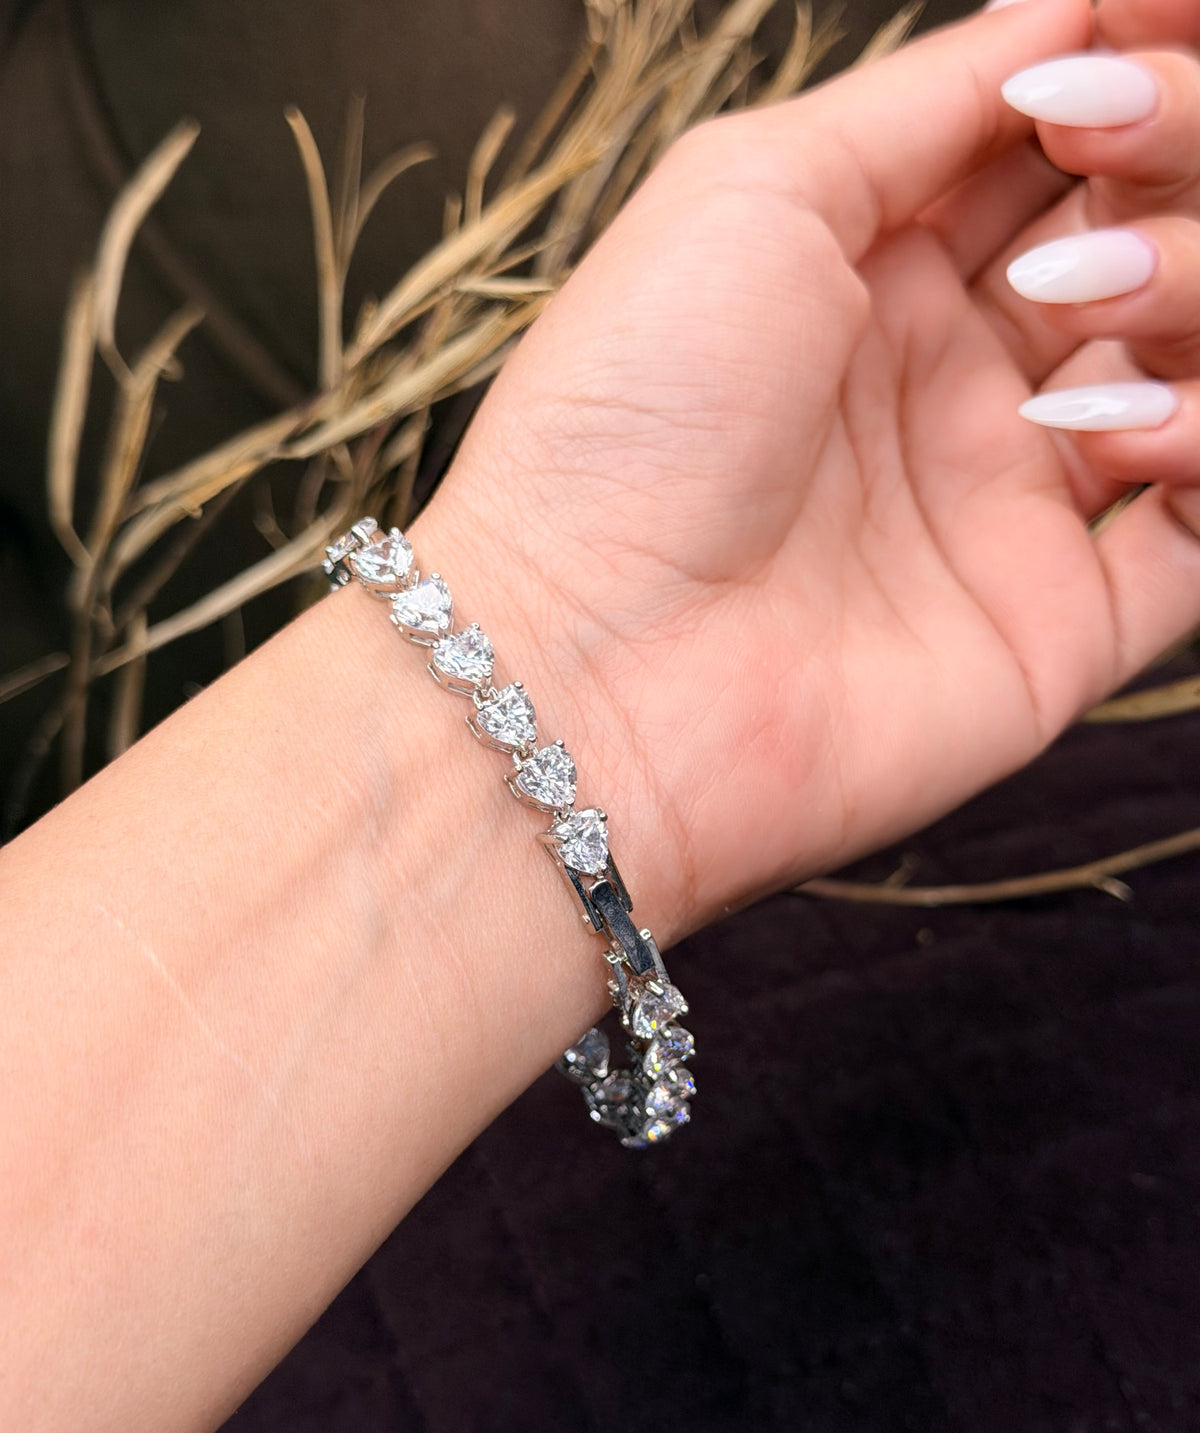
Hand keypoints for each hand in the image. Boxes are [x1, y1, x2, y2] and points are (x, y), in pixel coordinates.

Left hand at [415, 0, 1199, 939]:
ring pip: (1196, 363)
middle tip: (1102, 165)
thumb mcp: (753, 192)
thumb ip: (920, 102)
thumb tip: (1062, 13)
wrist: (588, 665)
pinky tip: (1116, 433)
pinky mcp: (1053, 627)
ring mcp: (1008, 504)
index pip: (1062, 143)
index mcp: (877, 269)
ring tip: (1076, 313)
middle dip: (1168, 163)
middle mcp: (955, 380)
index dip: (1126, 75)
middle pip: (1145, 235)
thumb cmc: (629, 418)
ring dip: (1188, 294)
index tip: (1135, 38)